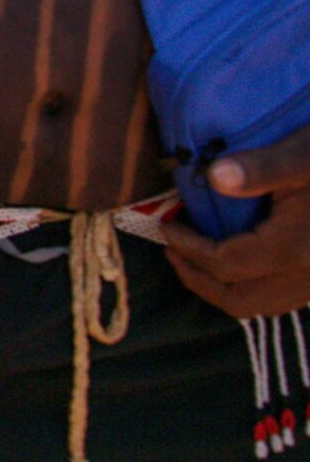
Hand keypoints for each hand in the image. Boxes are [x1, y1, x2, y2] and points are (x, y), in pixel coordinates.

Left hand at [161, 124, 309, 319]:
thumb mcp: (303, 154)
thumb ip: (259, 168)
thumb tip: (214, 177)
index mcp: (294, 249)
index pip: (225, 263)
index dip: (188, 247)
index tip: (166, 224)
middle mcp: (307, 276)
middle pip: (238, 300)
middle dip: (197, 279)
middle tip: (172, 249)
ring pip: (261, 306)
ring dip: (222, 287)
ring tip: (196, 257)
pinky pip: (281, 298)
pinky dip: (250, 287)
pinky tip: (239, 261)